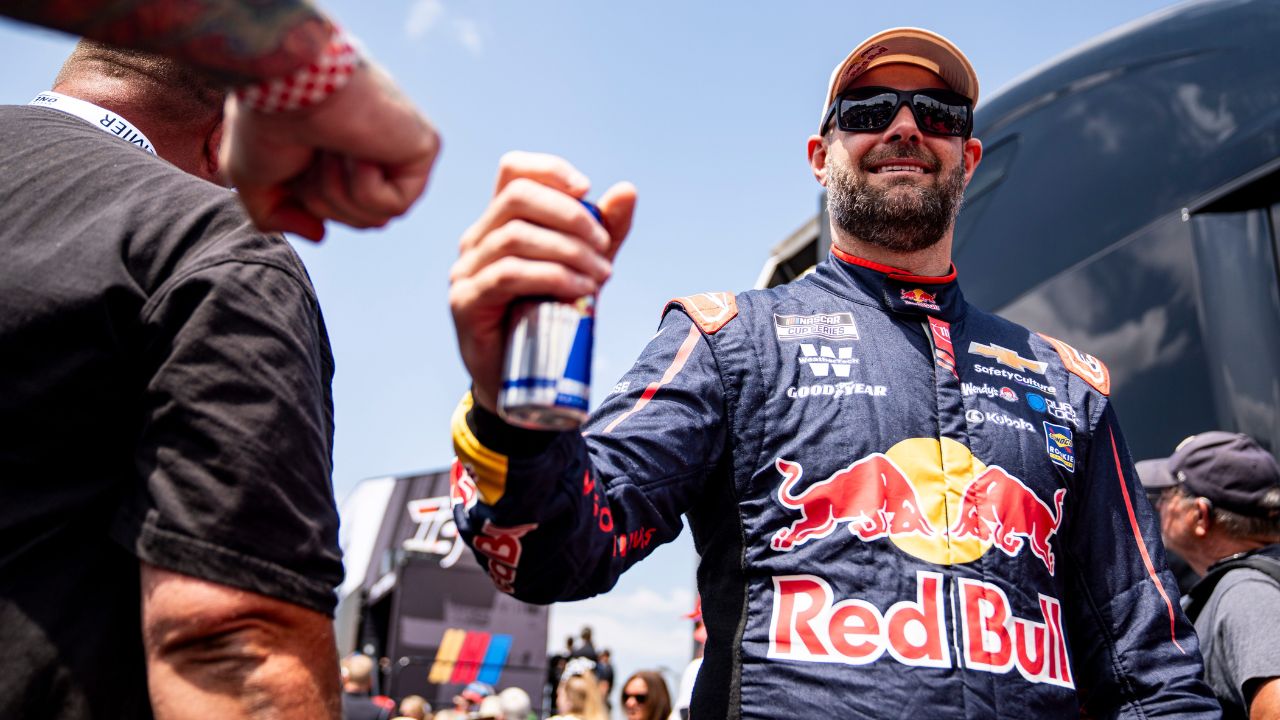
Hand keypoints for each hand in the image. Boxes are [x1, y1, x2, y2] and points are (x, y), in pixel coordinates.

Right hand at [219, 61, 439, 240]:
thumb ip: (276, 215)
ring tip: (331, 149)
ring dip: (338, 192)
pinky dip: (364, 185)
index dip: (310, 203)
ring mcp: (403, 149)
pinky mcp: (425, 148)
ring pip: (375, 219)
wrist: (285, 86)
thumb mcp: (252, 179)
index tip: (295, 163)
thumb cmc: (265, 122)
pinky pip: (395, 206)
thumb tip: (321, 234)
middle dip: (322, 200)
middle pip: (359, 221)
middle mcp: (376, 149)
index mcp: (343, 153)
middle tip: (312, 154)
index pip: (338, 212)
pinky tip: (356, 149)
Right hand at [449, 152, 636, 412]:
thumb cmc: (549, 319)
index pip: (514, 171)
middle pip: (518, 198)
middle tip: (604, 246)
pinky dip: (550, 276)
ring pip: (515, 237)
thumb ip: (605, 233)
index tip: (588, 189)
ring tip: (601, 276)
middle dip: (570, 215)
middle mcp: (477, 239)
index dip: (550, 170)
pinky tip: (580, 290)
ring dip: (568, 251)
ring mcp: (466, 270)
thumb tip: (627, 190)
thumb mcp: (584, 268)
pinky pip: (507, 275)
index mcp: (500, 222)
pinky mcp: (466, 301)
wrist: (520, 380)